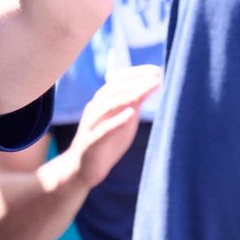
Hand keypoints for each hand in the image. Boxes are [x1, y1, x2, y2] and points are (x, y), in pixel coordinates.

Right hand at [68, 64, 160, 188]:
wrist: (83, 168)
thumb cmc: (107, 142)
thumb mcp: (124, 121)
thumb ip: (134, 104)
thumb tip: (152, 86)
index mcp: (101, 102)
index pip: (118, 81)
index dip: (136, 74)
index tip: (156, 71)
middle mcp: (94, 109)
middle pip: (113, 90)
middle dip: (135, 83)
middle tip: (155, 78)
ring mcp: (91, 125)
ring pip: (107, 106)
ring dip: (126, 97)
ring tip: (143, 91)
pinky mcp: (91, 142)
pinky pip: (103, 129)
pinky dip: (116, 120)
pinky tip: (130, 114)